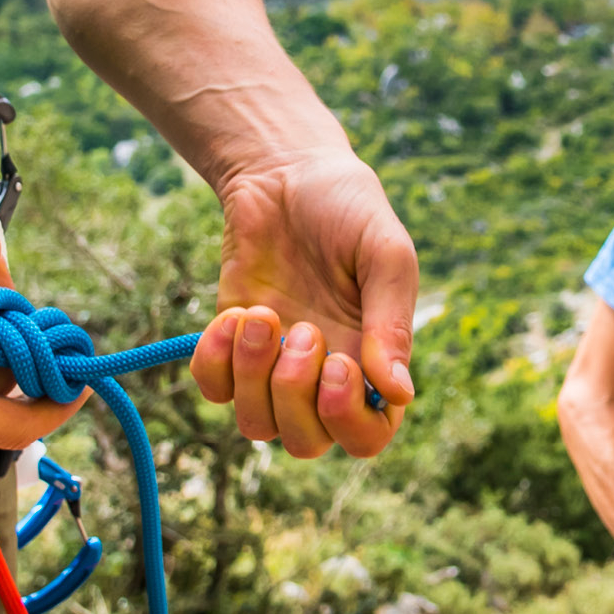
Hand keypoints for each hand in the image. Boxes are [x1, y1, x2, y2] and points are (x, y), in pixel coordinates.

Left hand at [195, 145, 417, 458]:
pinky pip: (214, 389)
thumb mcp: (385, 254)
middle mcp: (322, 375)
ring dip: (253, 377)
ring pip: (256, 425)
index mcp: (372, 362)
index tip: (339, 363)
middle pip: (306, 442)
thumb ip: (392, 322)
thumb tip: (399, 394)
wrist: (285, 171)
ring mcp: (273, 365)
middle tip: (302, 329)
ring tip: (261, 316)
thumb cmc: (348, 209)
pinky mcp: (230, 346)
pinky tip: (234, 314)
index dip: (349, 420)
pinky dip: (216, 362)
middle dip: (295, 395)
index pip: (367, 436)